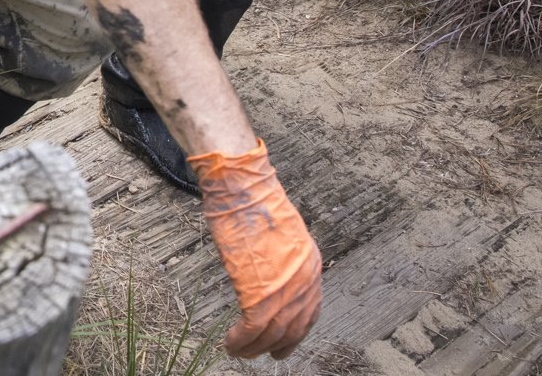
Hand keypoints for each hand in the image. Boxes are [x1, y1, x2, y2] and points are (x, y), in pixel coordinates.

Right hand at [189, 140, 321, 359]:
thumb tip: (269, 274)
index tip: (285, 341)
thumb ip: (281, 258)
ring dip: (254, 347)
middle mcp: (303, 280)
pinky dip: (241, 341)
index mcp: (310, 264)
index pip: (310, 310)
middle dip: (278, 345)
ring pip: (273, 333)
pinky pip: (253, 329)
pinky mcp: (260, 292)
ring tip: (239, 351)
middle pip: (294, 327)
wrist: (243, 187)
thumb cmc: (252, 200)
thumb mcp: (279, 232)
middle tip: (264, 354)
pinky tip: (231, 343)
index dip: (296, 330)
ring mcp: (283, 288)